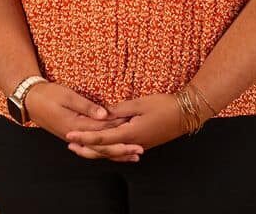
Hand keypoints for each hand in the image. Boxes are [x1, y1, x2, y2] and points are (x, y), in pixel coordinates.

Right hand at [24, 82, 143, 162]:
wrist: (31, 101)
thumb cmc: (49, 95)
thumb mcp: (68, 96)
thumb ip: (87, 106)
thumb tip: (105, 115)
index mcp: (75, 126)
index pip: (102, 130)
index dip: (119, 129)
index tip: (135, 129)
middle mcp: (75, 136)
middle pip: (102, 146)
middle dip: (122, 148)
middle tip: (140, 149)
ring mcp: (74, 138)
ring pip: (97, 150)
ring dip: (115, 152)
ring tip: (132, 155)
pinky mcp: (73, 136)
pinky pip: (92, 147)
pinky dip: (105, 150)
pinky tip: (114, 151)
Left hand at [64, 92, 204, 159]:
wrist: (185, 114)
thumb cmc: (164, 105)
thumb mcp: (140, 103)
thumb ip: (119, 109)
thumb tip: (103, 112)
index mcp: (130, 133)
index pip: (101, 138)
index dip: (84, 136)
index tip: (70, 134)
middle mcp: (132, 143)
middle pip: (104, 150)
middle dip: (85, 147)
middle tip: (70, 143)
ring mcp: (138, 145)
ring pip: (112, 152)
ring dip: (95, 149)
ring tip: (81, 146)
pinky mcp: (142, 143)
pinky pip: (120, 150)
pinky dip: (108, 149)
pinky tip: (104, 148)